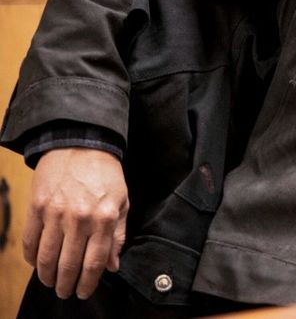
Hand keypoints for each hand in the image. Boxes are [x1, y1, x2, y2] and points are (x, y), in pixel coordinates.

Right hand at [23, 148, 127, 299]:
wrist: (81, 145)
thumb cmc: (106, 175)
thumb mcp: (123, 202)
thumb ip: (118, 235)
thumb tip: (112, 266)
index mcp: (105, 218)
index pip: (95, 261)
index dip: (88, 282)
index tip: (83, 292)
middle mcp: (80, 219)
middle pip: (70, 263)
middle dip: (66, 284)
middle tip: (65, 293)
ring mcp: (56, 213)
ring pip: (47, 256)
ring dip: (47, 275)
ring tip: (50, 282)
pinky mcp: (36, 207)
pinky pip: (30, 240)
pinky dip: (32, 257)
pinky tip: (36, 263)